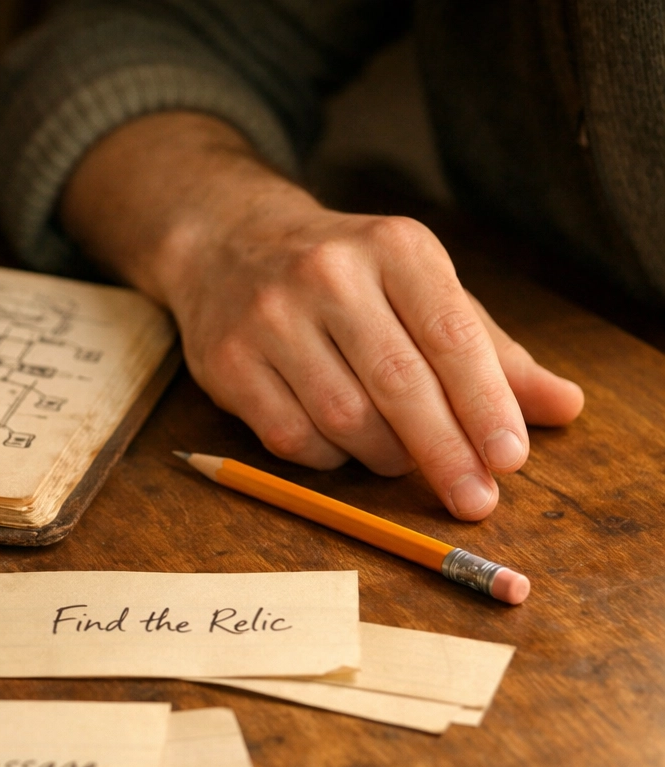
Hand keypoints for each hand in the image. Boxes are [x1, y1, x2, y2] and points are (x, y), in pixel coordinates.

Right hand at [62, 112, 583, 519]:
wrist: (226, 242)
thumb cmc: (346, 276)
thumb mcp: (420, 287)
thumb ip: (488, 350)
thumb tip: (562, 408)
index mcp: (393, 247)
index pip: (451, 335)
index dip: (485, 404)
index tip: (510, 460)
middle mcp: (328, 274)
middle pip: (399, 385)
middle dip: (444, 452)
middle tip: (474, 501)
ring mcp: (269, 317)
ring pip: (344, 419)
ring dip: (384, 457)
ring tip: (400, 459)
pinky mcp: (226, 361)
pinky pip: (290, 438)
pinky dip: (328, 459)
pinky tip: (341, 446)